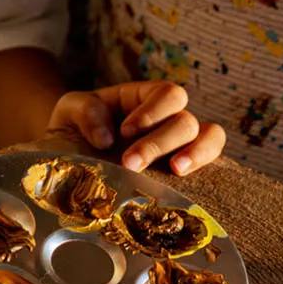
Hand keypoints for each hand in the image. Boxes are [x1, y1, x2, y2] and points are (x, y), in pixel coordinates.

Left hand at [47, 81, 226, 174]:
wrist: (71, 162)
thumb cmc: (75, 130)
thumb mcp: (70, 110)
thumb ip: (85, 111)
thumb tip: (107, 137)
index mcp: (145, 99)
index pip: (168, 94)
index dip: (153, 111)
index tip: (125, 132)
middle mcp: (168, 120)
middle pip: (186, 121)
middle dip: (159, 142)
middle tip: (130, 163)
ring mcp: (179, 147)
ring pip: (211, 138)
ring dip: (196, 154)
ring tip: (175, 171)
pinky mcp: (182, 176)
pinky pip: (212, 169)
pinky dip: (206, 173)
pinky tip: (190, 188)